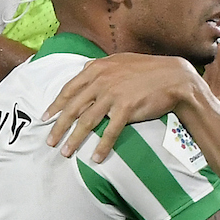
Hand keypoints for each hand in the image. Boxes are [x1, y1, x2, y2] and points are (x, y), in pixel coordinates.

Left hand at [45, 53, 200, 160]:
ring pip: (87, 121)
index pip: (69, 89)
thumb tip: (84, 68)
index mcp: (97, 69)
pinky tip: (96, 158)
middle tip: (49, 142)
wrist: (174, 77)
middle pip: (73, 107)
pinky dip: (102, 146)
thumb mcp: (120, 60)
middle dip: (59, 127)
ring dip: (75, 139)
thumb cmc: (148, 69)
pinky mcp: (127, 108)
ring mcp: (113, 94)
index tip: (45, 118)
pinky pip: (110, 131)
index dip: (55, 105)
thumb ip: (100, 65)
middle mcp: (102, 80)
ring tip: (66, 152)